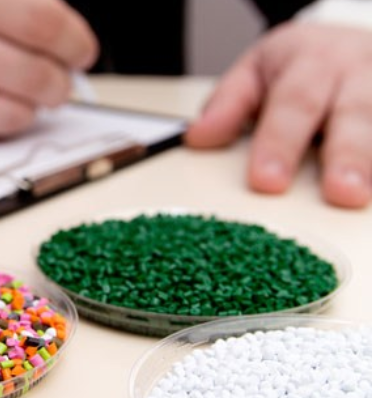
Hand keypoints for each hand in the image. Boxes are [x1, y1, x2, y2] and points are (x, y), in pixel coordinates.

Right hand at [0, 0, 97, 142]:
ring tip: (31, 96)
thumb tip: (65, 29)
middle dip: (62, 83)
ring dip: (36, 108)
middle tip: (61, 80)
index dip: (76, 42)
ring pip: (17, 114)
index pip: (45, 24)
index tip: (81, 51)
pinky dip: (0, 124)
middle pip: (38, 75)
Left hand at [185, 23, 370, 207]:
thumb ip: (228, 104)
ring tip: (361, 198)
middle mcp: (355, 72)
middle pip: (352, 114)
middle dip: (345, 156)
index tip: (266, 181)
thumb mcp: (254, 71)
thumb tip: (198, 137)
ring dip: (372, 163)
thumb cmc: (296, 65)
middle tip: (340, 194)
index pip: (293, 102)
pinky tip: (375, 186)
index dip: (280, 143)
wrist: (343, 40)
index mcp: (312, 60)